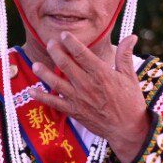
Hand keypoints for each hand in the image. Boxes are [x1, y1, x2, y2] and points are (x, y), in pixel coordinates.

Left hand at [30, 33, 151, 162]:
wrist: (126, 127)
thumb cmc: (130, 100)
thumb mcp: (130, 76)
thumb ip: (125, 55)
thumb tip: (132, 36)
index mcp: (101, 74)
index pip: (82, 54)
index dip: (71, 43)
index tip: (63, 34)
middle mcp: (87, 85)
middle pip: (66, 65)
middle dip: (56, 52)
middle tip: (49, 43)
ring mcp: (78, 98)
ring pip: (56, 83)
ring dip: (44, 73)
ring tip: (35, 64)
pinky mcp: (73, 111)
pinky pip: (54, 103)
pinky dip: (42, 97)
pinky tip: (31, 91)